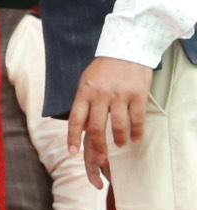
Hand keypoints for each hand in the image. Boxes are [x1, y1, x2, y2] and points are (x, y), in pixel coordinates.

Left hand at [67, 54, 150, 186]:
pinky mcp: (137, 94)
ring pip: (118, 125)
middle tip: (101, 159)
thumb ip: (84, 103)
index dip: (73, 138)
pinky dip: (136, 131)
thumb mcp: (86, 82)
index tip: (72, 153)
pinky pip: (137, 118)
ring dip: (119, 139)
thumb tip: (85, 128)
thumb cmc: (103, 68)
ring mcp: (120, 95)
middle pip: (97, 128)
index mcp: (84, 92)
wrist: (126, 49)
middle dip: (99, 147)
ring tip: (121, 145)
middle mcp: (100, 95)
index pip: (76, 120)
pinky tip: (135, 138)